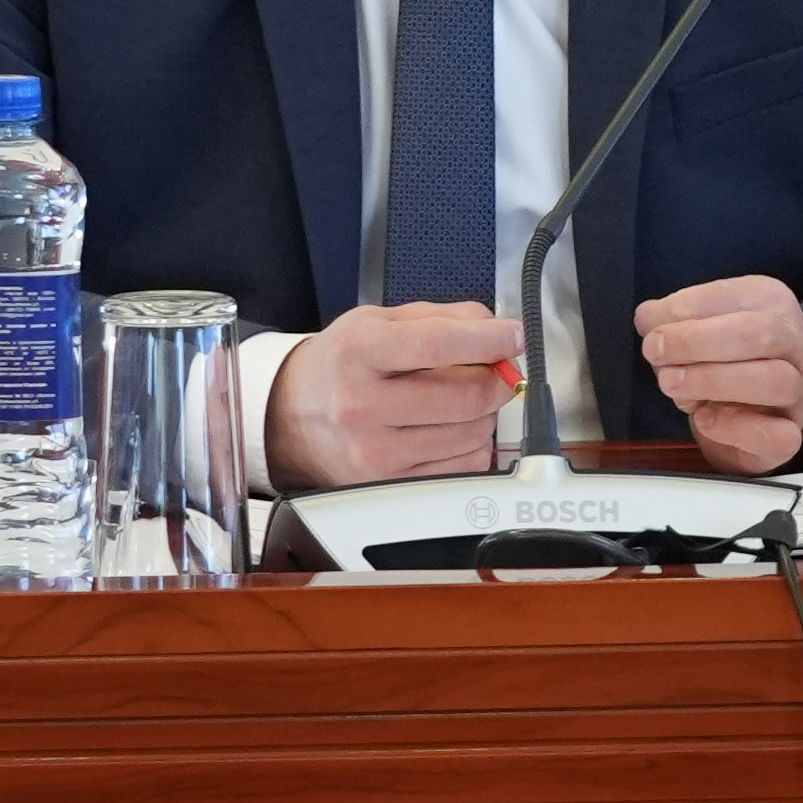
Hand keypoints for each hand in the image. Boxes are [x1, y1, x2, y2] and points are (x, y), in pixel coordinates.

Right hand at [265, 298, 522, 488]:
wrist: (289, 415)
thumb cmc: (343, 364)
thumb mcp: (380, 321)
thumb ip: (447, 318)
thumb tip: (501, 333)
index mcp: (359, 352)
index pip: (438, 344)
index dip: (489, 339)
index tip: (513, 336)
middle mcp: (360, 404)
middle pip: (467, 395)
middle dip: (497, 379)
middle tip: (495, 370)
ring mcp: (373, 451)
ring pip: (474, 433)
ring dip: (485, 413)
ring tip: (458, 400)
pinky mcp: (389, 484)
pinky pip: (466, 465)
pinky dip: (473, 444)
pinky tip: (449, 429)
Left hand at [636, 275, 802, 477]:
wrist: (746, 410)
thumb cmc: (718, 360)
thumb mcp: (695, 325)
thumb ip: (671, 318)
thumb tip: (650, 319)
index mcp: (768, 303)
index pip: (736, 297)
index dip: (689, 312)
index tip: (652, 330)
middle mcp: (790, 343)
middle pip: (761, 334)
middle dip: (698, 343)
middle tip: (656, 352)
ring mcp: (796, 390)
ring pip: (776, 381)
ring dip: (714, 381)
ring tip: (672, 385)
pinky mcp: (788, 434)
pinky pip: (778, 435)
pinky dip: (737, 428)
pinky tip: (704, 419)